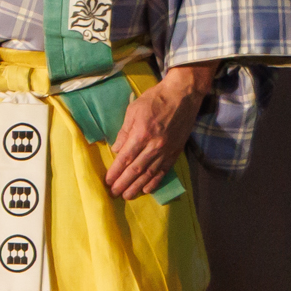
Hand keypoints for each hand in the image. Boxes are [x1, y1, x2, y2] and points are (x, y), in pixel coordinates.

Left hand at [100, 65, 213, 200]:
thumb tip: (116, 149)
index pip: (125, 158)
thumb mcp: (133, 110)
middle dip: (124, 183)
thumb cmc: (155, 100)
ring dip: (137, 186)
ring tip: (127, 195)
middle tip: (114, 193)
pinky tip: (147, 189)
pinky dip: (155, 181)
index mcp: (141, 134)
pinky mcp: (175, 151)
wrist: (182, 95)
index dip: (116, 172)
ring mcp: (166, 150)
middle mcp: (154, 145)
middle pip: (136, 169)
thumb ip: (124, 131)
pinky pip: (163, 170)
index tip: (107, 181)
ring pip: (149, 173)